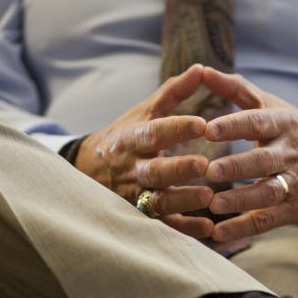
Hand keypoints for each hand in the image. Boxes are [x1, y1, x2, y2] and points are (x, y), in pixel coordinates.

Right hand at [75, 64, 215, 237]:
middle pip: (155, 171)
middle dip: (179, 168)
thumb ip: (173, 93)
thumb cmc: (127, 136)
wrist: (88, 170)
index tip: (202, 124)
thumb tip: (201, 68)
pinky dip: (185, 229)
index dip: (177, 129)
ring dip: (183, 200)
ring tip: (209, 197)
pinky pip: (163, 226)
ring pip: (158, 202)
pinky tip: (208, 228)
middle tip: (205, 165)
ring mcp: (135, 195)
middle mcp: (132, 168)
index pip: (154, 133)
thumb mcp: (144, 111)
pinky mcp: (141, 216)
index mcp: (132, 138)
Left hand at [200, 67, 297, 241]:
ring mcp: (294, 183)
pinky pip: (268, 220)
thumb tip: (202, 70)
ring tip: (214, 204)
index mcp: (283, 124)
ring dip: (240, 200)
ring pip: (267, 192)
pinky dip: (244, 227)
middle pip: (262, 160)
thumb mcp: (274, 105)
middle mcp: (289, 153)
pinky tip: (219, 232)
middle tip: (209, 170)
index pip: (258, 122)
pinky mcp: (294, 209)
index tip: (209, 128)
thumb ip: (236, 89)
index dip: (234, 126)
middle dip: (236, 167)